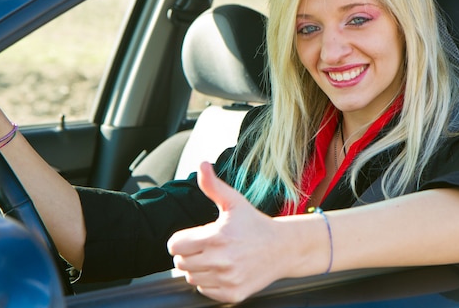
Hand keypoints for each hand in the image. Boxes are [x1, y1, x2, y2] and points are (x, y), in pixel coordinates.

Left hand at [167, 162, 283, 302]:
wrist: (283, 248)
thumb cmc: (255, 224)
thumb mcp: (234, 201)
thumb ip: (213, 185)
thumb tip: (202, 164)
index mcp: (216, 237)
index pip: (175, 246)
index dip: (181, 239)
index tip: (193, 236)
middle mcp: (221, 261)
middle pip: (180, 263)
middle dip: (189, 253)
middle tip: (206, 246)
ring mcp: (227, 280)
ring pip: (191, 278)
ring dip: (198, 268)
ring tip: (215, 257)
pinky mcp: (232, 294)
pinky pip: (205, 291)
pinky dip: (210, 282)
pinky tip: (223, 269)